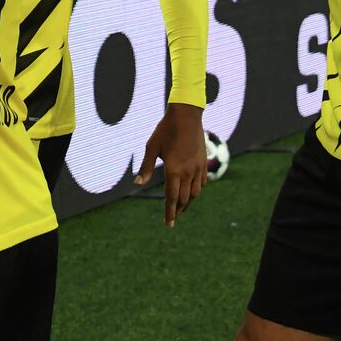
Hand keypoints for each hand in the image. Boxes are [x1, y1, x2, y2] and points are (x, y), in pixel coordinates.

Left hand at [136, 103, 206, 226]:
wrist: (186, 116)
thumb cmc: (165, 130)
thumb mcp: (151, 147)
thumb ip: (146, 167)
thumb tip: (137, 184)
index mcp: (173, 170)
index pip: (171, 198)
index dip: (170, 212)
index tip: (169, 224)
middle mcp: (187, 172)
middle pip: (184, 198)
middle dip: (178, 210)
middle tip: (173, 218)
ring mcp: (198, 168)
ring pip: (195, 193)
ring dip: (189, 203)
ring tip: (182, 208)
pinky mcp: (203, 162)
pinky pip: (202, 183)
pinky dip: (197, 191)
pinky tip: (193, 193)